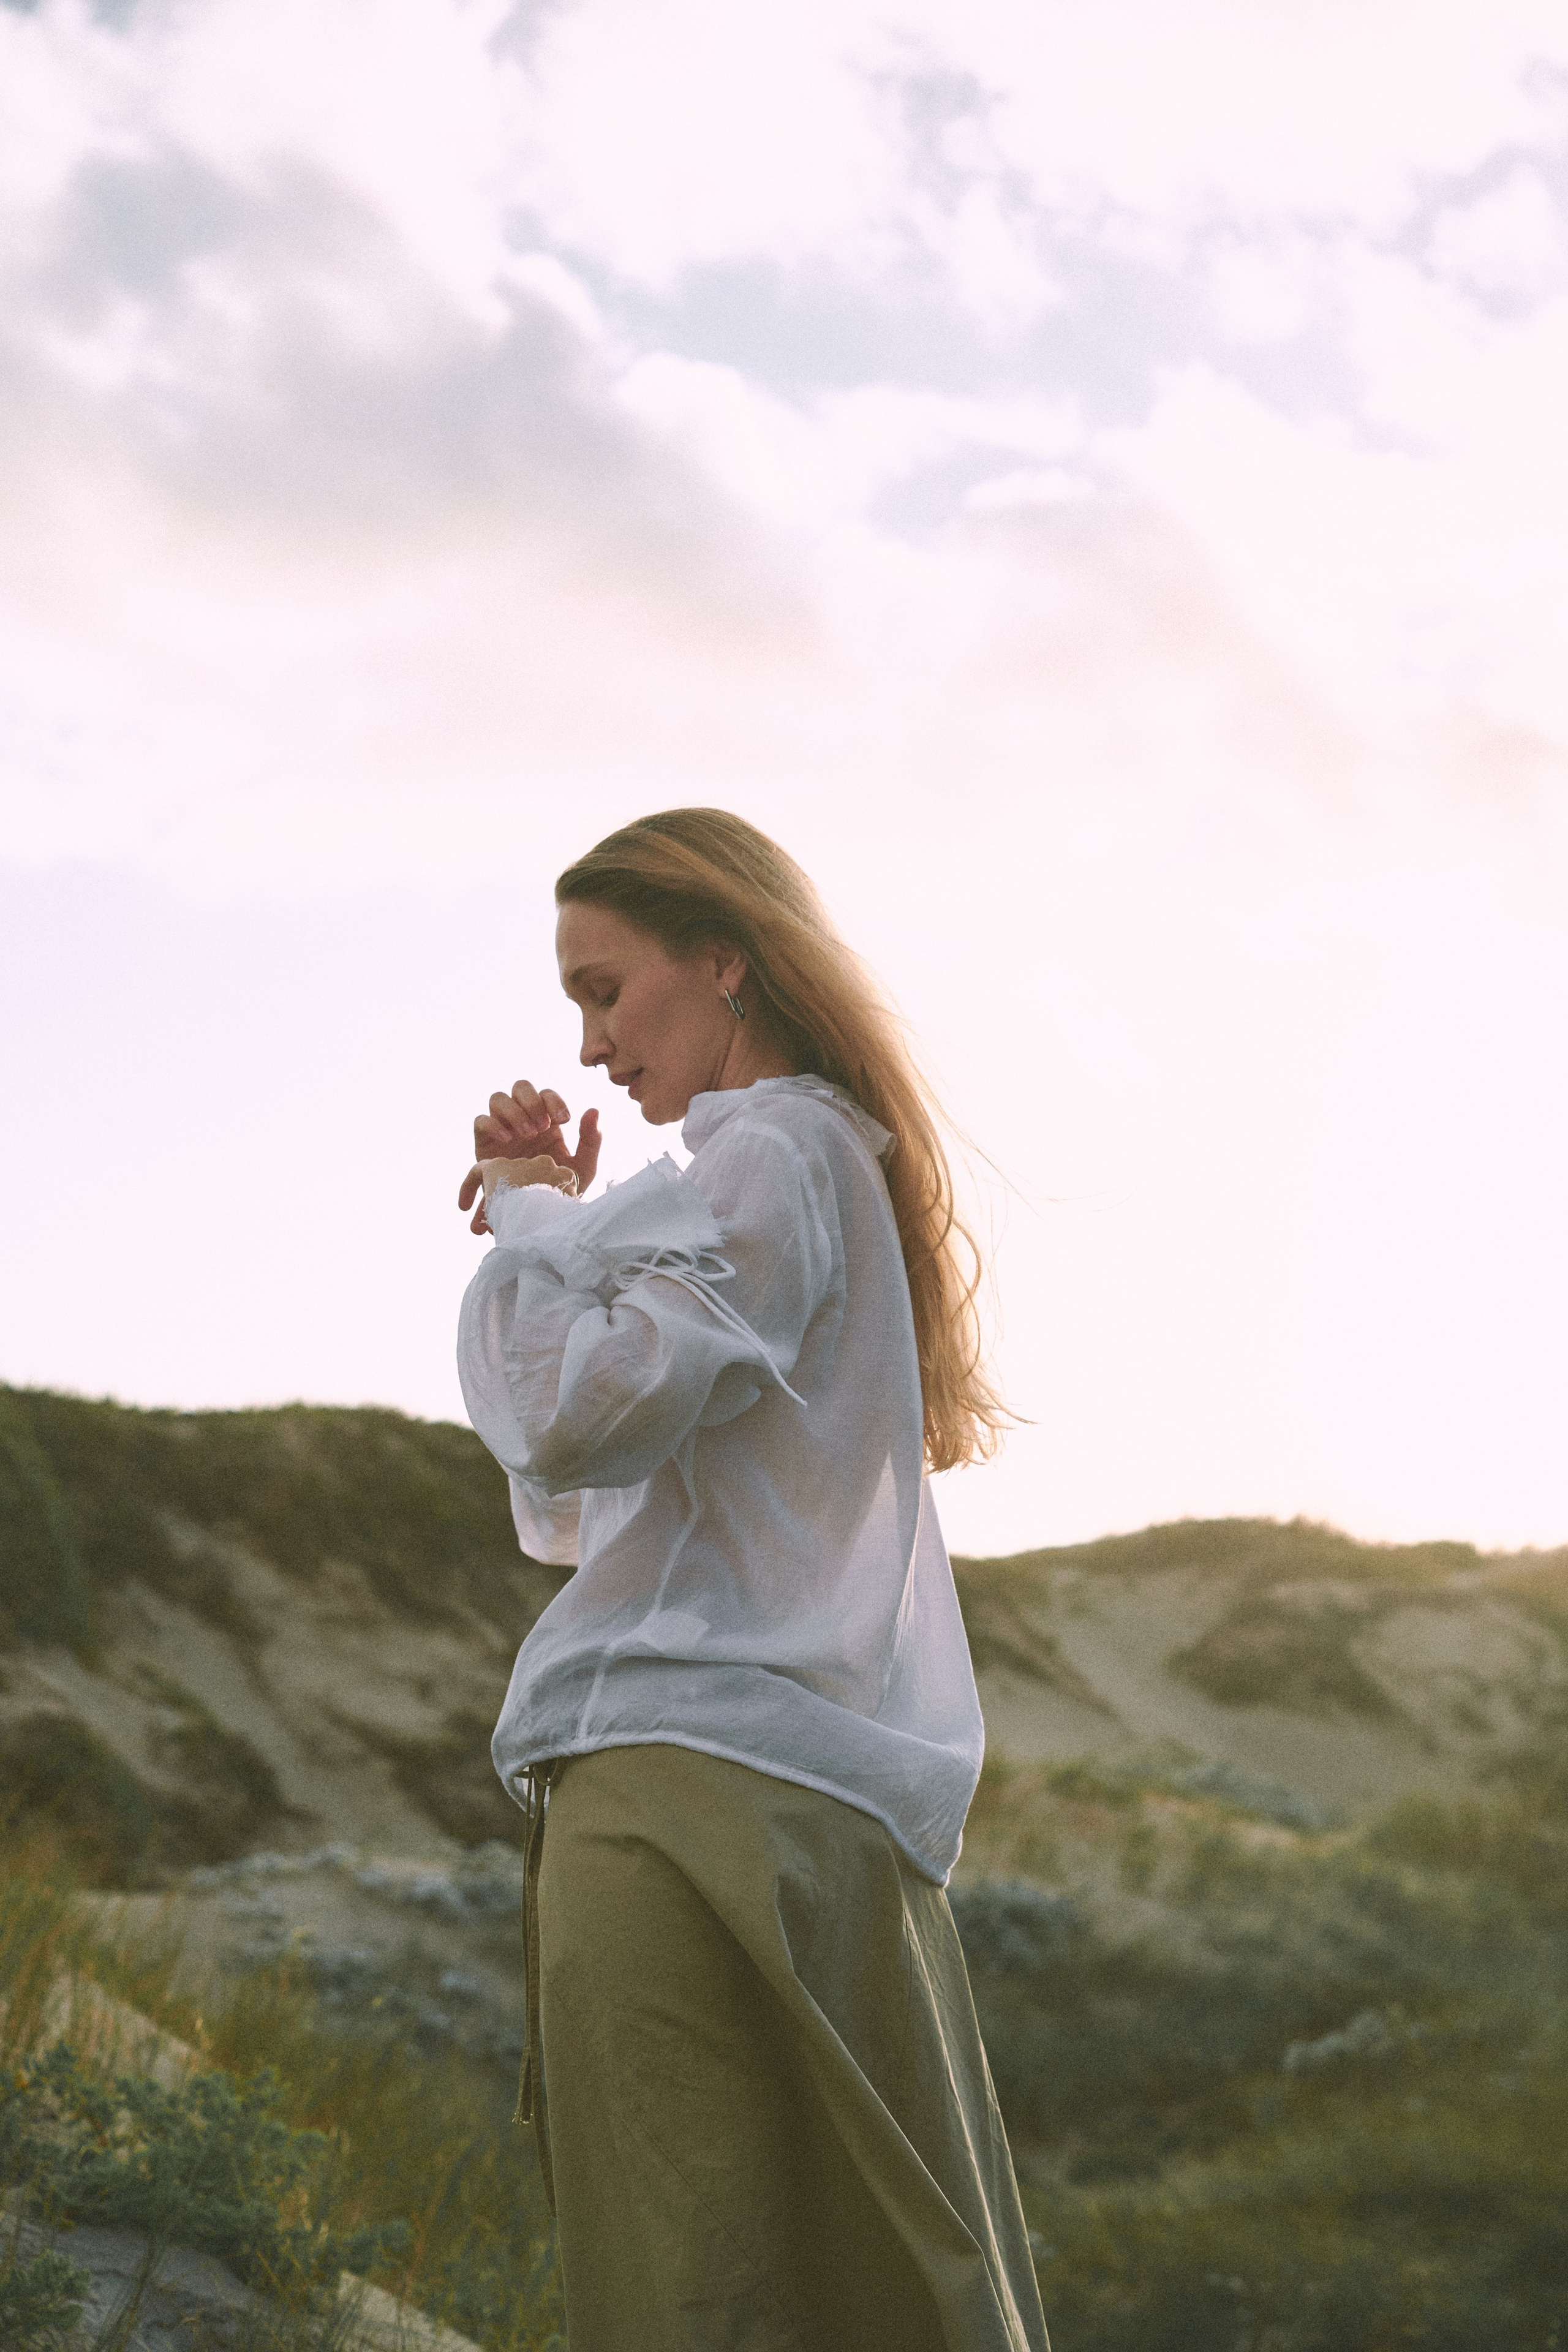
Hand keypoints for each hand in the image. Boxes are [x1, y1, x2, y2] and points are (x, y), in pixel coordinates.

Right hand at [458, 1082, 601, 1233]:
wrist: (535, 1215)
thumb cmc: (559, 1190)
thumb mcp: (582, 1168)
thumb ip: (591, 1140)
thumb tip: (593, 1110)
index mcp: (547, 1121)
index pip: (547, 1095)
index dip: (554, 1101)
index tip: (565, 1120)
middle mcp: (523, 1119)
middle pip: (520, 1087)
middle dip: (531, 1101)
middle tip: (542, 1126)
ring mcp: (502, 1128)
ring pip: (498, 1099)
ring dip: (513, 1111)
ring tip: (527, 1134)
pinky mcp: (484, 1143)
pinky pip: (480, 1121)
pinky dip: (492, 1124)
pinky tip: (507, 1139)